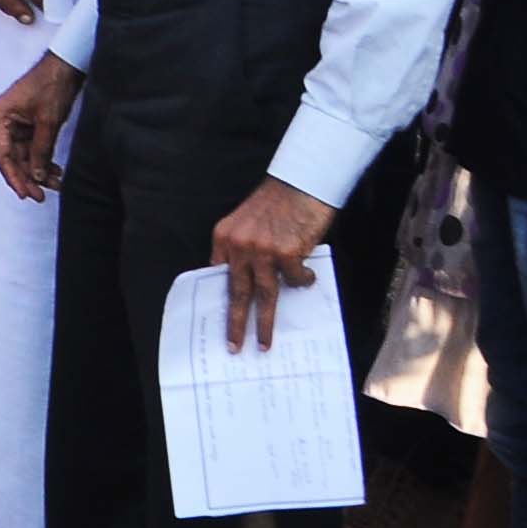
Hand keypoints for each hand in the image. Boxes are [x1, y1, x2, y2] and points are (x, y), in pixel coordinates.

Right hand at [0, 54, 82, 202]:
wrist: (69, 64)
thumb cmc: (53, 84)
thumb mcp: (48, 121)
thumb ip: (41, 150)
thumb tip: (37, 176)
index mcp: (1, 116)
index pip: (2, 154)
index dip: (13, 175)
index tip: (26, 192)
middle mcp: (6, 120)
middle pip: (12, 157)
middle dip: (27, 176)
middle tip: (40, 195)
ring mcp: (19, 122)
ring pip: (25, 154)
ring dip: (39, 170)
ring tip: (55, 184)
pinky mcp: (32, 123)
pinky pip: (35, 147)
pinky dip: (44, 159)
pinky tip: (56, 171)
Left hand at [211, 178, 339, 348]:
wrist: (302, 181)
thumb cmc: (279, 204)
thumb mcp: (248, 224)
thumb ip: (244, 251)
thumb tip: (249, 285)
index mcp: (225, 237)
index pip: (218, 276)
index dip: (222, 301)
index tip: (221, 322)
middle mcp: (239, 245)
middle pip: (236, 292)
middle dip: (235, 323)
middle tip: (234, 346)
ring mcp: (262, 250)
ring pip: (263, 295)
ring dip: (265, 323)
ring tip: (266, 343)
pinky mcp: (286, 253)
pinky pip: (295, 279)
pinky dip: (303, 280)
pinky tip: (308, 274)